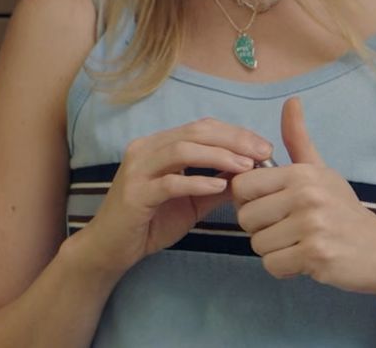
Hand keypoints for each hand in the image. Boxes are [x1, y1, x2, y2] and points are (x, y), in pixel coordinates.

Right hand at [76, 118, 272, 276]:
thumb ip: (215, 185)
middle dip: (233, 140)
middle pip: (194, 132)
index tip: (264, 146)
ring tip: (245, 167)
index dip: (234, 132)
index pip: (201, 127)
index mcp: (158, 145)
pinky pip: (169, 182)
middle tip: (262, 152)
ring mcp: (137, 170)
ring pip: (181, 151)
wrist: (111, 247)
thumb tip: (250, 173)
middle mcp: (145, 149)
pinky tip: (218, 187)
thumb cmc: (150, 222)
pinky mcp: (135, 194)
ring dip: (218, 156)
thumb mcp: (190, 200)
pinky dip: (196, 182)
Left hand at [232, 98, 375, 295]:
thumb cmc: (344, 211)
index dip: (249, 201)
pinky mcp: (316, 256)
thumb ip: (298, 139)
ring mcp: (313, 226)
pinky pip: (272, 265)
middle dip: (261, 229)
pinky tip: (306, 259)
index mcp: (302, 173)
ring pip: (257, 244)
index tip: (271, 207)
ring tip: (300, 243)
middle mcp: (306, 195)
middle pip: (245, 218)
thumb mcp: (322, 172)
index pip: (241, 186)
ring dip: (274, 250)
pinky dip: (285, 268)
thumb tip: (291, 100)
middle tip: (289, 229)